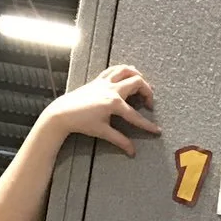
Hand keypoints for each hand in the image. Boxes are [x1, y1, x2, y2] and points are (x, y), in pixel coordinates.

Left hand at [41, 64, 159, 155]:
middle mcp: (111, 89)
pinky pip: (114, 69)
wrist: (63, 112)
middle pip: (137, 82)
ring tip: (142, 84)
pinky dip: (123, 70)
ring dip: (137, 74)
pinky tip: (127, 76)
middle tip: (149, 103)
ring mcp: (105, 82)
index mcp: (114, 103)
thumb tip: (132, 151)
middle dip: (147, 91)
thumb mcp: (103, 132)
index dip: (147, 124)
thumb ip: (120, 140)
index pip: (135, 115)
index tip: (156, 131)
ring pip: (126, 70)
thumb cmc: (82, 122)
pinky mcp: (98, 80)